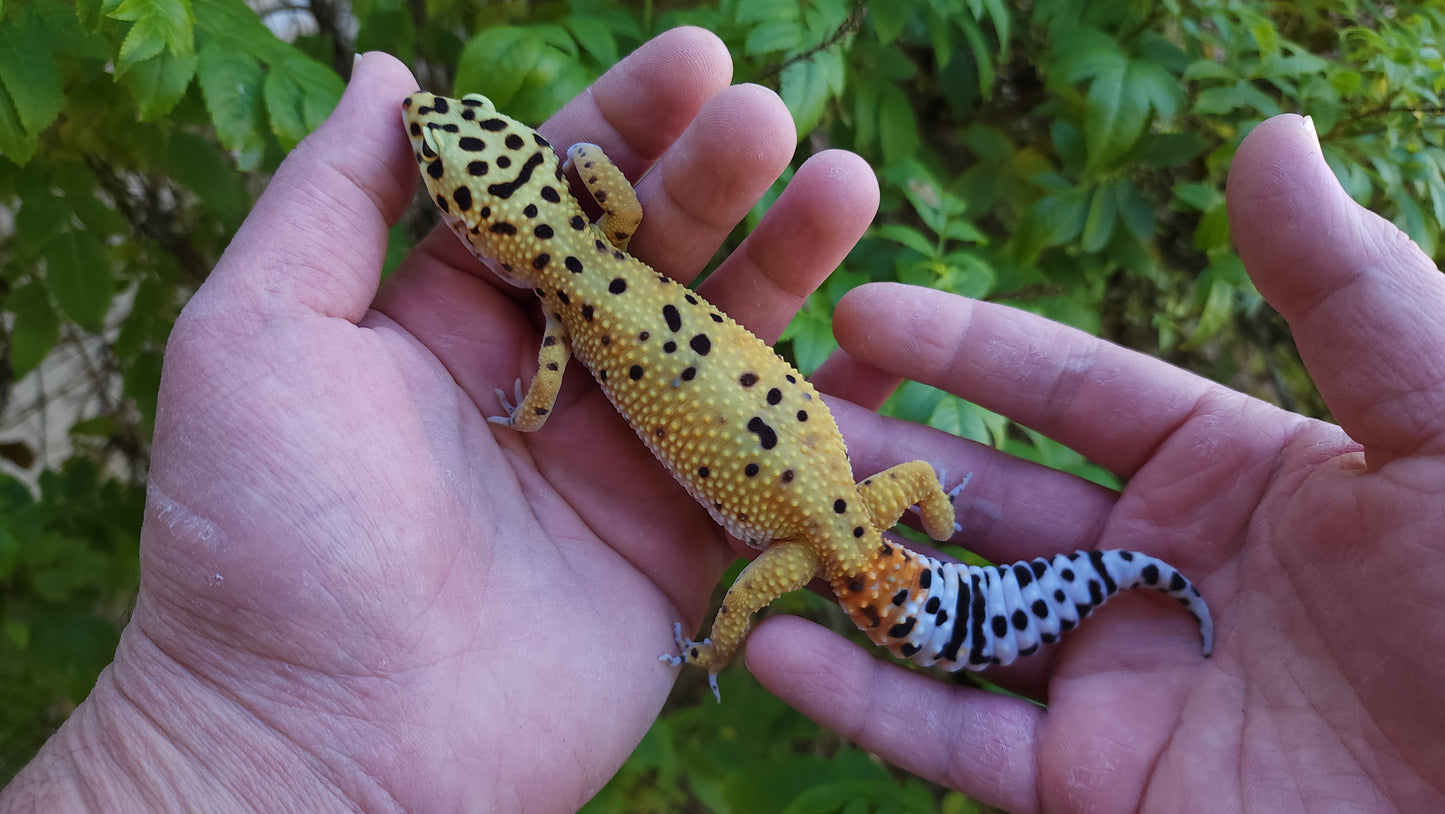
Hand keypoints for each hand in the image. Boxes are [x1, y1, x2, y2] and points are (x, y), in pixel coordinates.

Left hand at [0, 29, 881, 811]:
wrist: (326, 746)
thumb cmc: (268, 536)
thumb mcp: (258, 335)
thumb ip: (329, 199)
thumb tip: (394, 77)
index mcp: (448, 317)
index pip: (555, 188)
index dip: (626, 120)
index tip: (697, 59)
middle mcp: (544, 378)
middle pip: (655, 250)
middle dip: (715, 178)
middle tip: (772, 119)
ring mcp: (620, 461)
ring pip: (724, 339)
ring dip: (789, 261)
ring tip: (846, 186)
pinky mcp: (681, 547)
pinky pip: (766, 457)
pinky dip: (828, 398)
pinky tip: (878, 332)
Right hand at [747, 114, 1444, 811]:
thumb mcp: (1442, 425)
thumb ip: (1344, 292)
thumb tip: (1267, 139)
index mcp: (1233, 473)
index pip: (1068, 393)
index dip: (967, 348)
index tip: (863, 308)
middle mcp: (1158, 572)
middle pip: (984, 498)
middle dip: (875, 453)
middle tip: (765, 413)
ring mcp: (1118, 684)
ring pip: (951, 614)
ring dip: (846, 565)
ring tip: (740, 515)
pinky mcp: (1093, 788)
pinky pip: (954, 741)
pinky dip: (861, 698)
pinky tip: (772, 642)